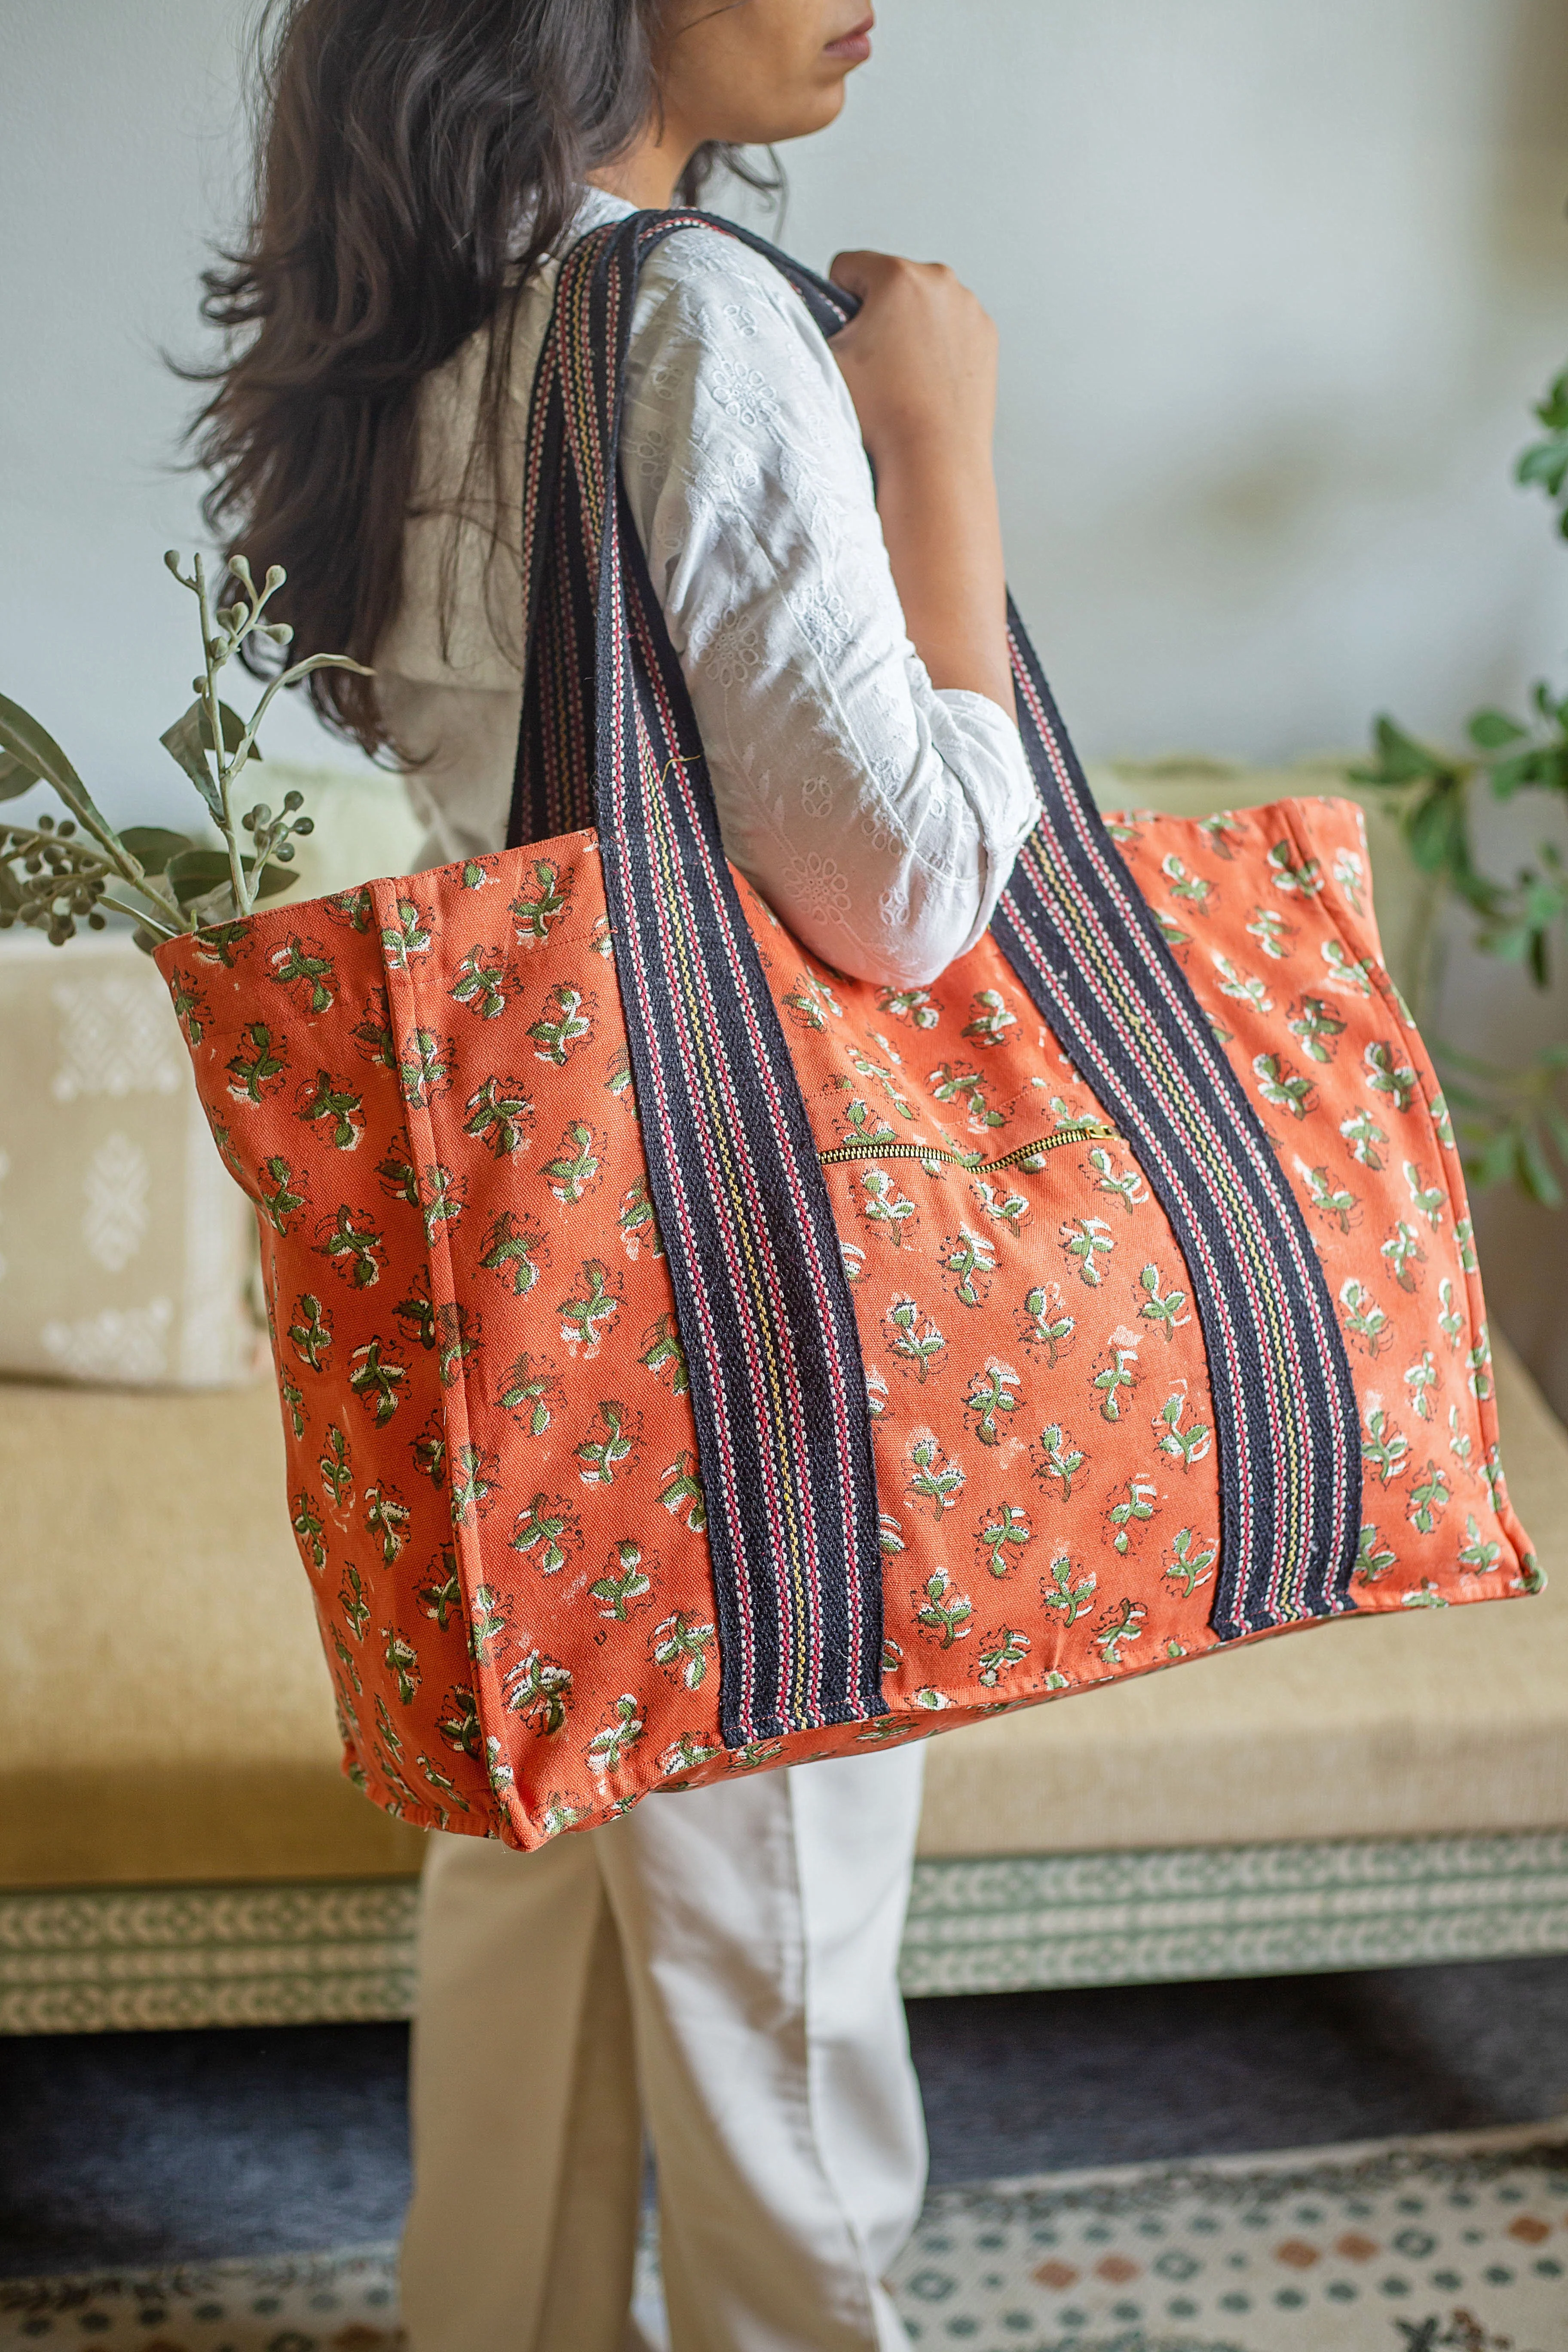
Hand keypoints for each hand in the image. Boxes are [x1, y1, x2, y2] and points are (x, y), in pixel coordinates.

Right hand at [827, 251, 998, 471]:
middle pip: (889, 282)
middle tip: (876, 361)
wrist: (933, 457)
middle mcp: (940, 281)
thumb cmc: (881, 413)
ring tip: (903, 374)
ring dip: (909, 326)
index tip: (847, 336)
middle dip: (878, 312)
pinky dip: (938, 344)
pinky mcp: (986, 334)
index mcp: (898, 276)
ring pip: (922, 304)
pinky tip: (928, 378)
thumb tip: (806, 308)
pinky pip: (950, 326)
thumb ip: (810, 321)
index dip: (836, 301)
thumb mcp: (826, 359)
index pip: (848, 266)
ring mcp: (969, 307)